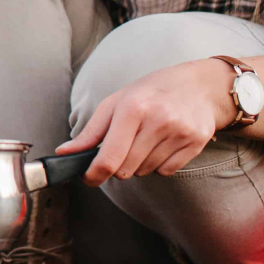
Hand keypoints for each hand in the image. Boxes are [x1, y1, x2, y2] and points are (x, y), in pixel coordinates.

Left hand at [57, 59, 234, 183]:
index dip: (94, 175)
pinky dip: (160, 164)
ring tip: (148, 138)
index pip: (109, 158)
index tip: (89, 178)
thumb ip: (90, 132)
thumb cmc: (151, 92)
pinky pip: (166, 172)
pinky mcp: (195, 143)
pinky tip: (164, 143)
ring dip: (140, 163)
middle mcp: (157, 120)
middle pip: (125, 170)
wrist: (200, 85)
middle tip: (125, 145)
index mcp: (132, 108)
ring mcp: (179, 132)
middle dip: (118, 164)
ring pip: (145, 171)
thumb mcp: (116, 102)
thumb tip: (64, 153)